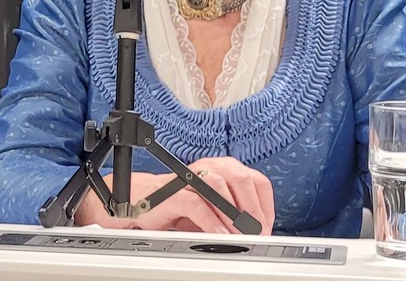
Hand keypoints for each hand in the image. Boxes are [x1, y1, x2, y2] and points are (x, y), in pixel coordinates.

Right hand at [73, 156, 274, 234]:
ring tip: (241, 237)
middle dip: (253, 209)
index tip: (266, 227)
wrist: (139, 203)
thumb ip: (230, 213)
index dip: (264, 204)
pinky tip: (220, 236)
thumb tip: (257, 233)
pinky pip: (197, 203)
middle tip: (257, 234)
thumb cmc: (177, 206)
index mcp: (221, 168)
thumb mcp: (210, 208)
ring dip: (234, 214)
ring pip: (220, 185)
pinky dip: (212, 221)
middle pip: (241, 178)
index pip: (254, 179)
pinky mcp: (173, 193)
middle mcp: (207, 167)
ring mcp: (190, 178)